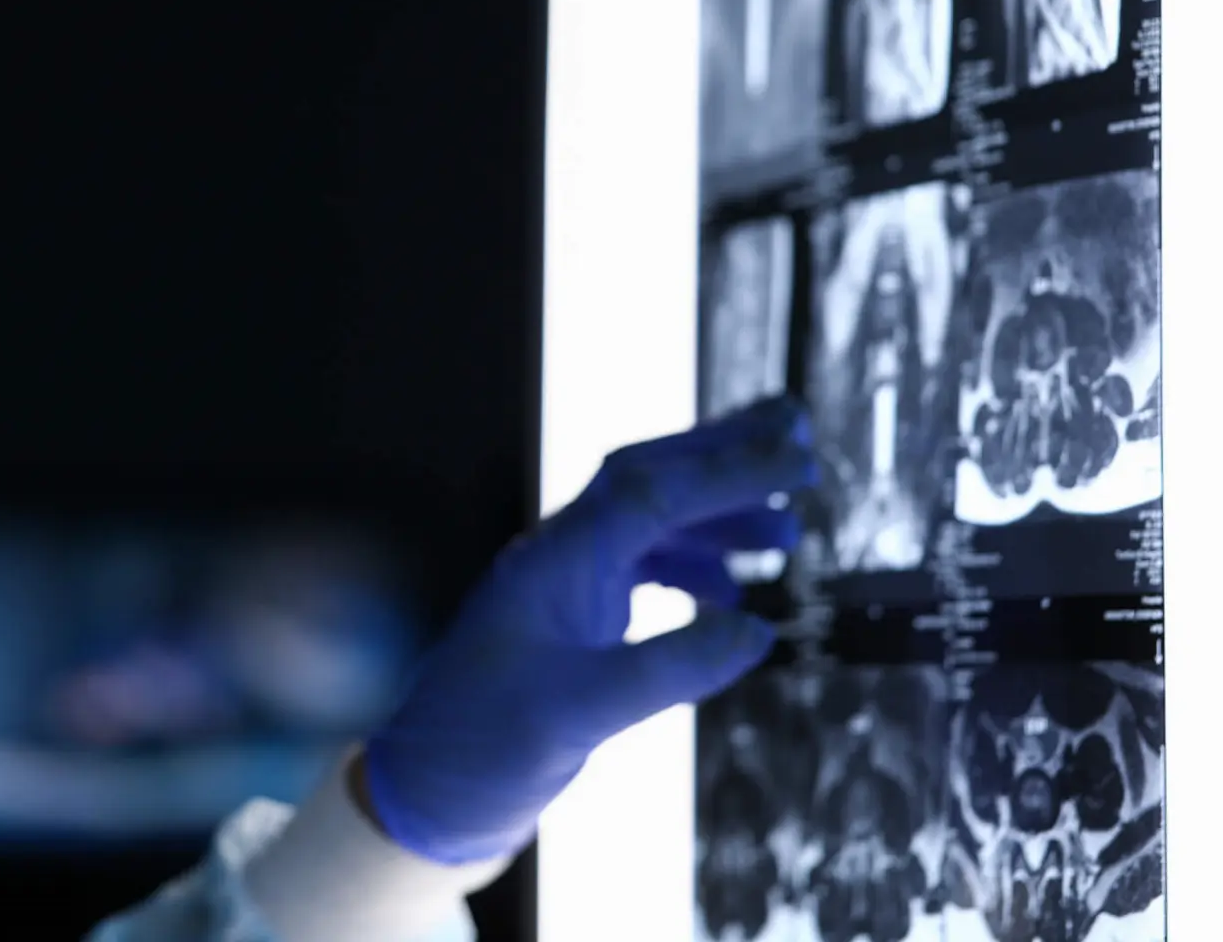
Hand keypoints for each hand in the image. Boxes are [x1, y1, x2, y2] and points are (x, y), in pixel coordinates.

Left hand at [359, 396, 812, 865]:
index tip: (797, 458)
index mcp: (557, 561)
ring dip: (716, 515)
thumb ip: (670, 669)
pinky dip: (692, 568)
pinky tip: (731, 595)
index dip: (729, 469)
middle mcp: (559, 556)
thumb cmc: (484, 748)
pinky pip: (639, 566)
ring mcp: (563, 584)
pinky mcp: (569, 618)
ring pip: (649, 522)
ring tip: (786, 529)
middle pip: (648, 477)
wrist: (425, 792)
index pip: (653, 490)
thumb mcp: (582, 713)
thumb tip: (759, 630)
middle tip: (795, 430)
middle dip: (722, 452)